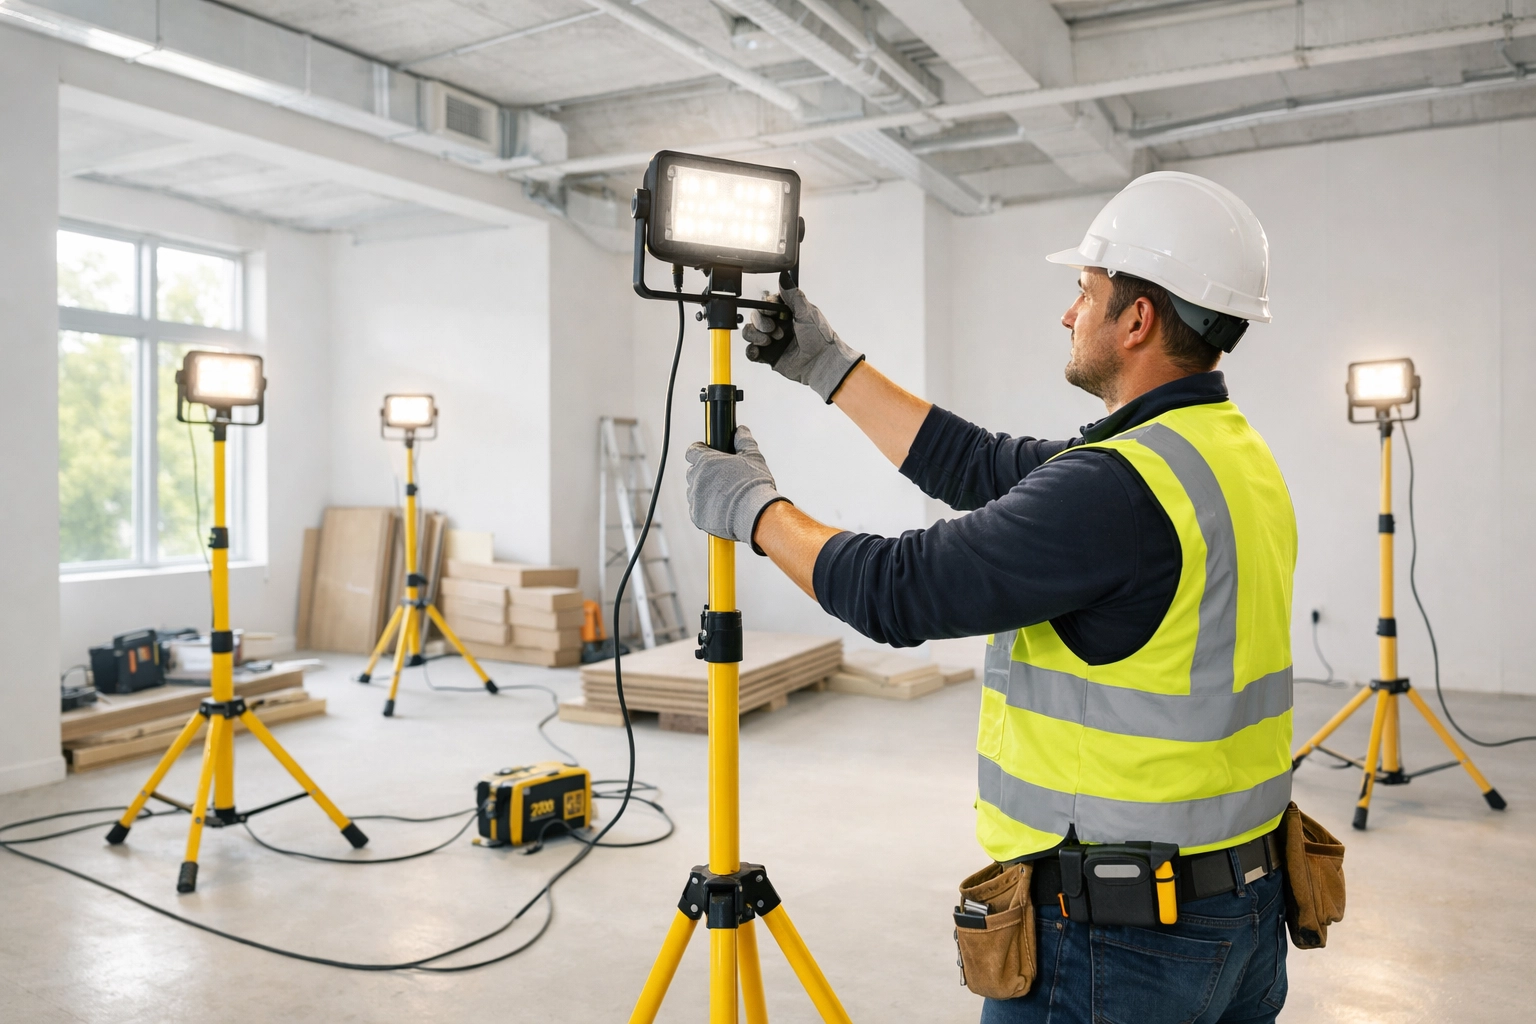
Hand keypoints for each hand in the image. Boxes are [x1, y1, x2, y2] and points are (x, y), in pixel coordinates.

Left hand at [685, 425, 789, 552]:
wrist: (754, 513)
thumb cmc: (754, 485)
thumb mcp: (753, 457)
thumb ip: (744, 441)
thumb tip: (741, 430)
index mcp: (706, 461)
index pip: (692, 451)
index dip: (700, 451)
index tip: (706, 453)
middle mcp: (696, 478)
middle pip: (693, 471)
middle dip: (703, 473)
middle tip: (721, 478)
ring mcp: (695, 497)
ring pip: (694, 491)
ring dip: (704, 491)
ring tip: (723, 496)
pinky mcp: (696, 515)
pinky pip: (696, 509)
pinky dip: (705, 509)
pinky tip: (721, 509)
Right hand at [742, 287, 863, 403]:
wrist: (822, 362)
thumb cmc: (820, 338)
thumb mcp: (807, 312)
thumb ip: (793, 295)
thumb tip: (783, 276)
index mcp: (786, 313)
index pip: (766, 304)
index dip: (765, 307)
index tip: (771, 310)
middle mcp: (777, 325)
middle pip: (755, 317)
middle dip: (762, 322)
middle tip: (776, 330)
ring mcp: (772, 341)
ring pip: (750, 333)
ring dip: (756, 335)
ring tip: (770, 341)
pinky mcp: (768, 356)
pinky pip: (751, 352)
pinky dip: (751, 350)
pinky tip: (760, 350)